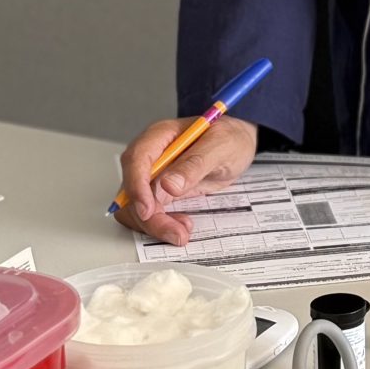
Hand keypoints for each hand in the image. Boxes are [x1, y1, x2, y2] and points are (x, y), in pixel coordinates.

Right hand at [114, 116, 259, 247]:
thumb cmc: (229, 138)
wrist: (238, 145)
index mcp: (160, 136)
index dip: (137, 187)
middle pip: (131, 188)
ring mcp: (153, 176)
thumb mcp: (220, 146)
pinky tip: (182, 225)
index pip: (136, 160)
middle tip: (176, 232)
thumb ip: (195, 164)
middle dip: (148, 216)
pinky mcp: (160, 192)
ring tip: (183, 231)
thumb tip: (168, 185)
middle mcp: (151, 157)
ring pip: (136, 206)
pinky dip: (161, 225)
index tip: (148, 210)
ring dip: (155, 224)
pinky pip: (149, 213)